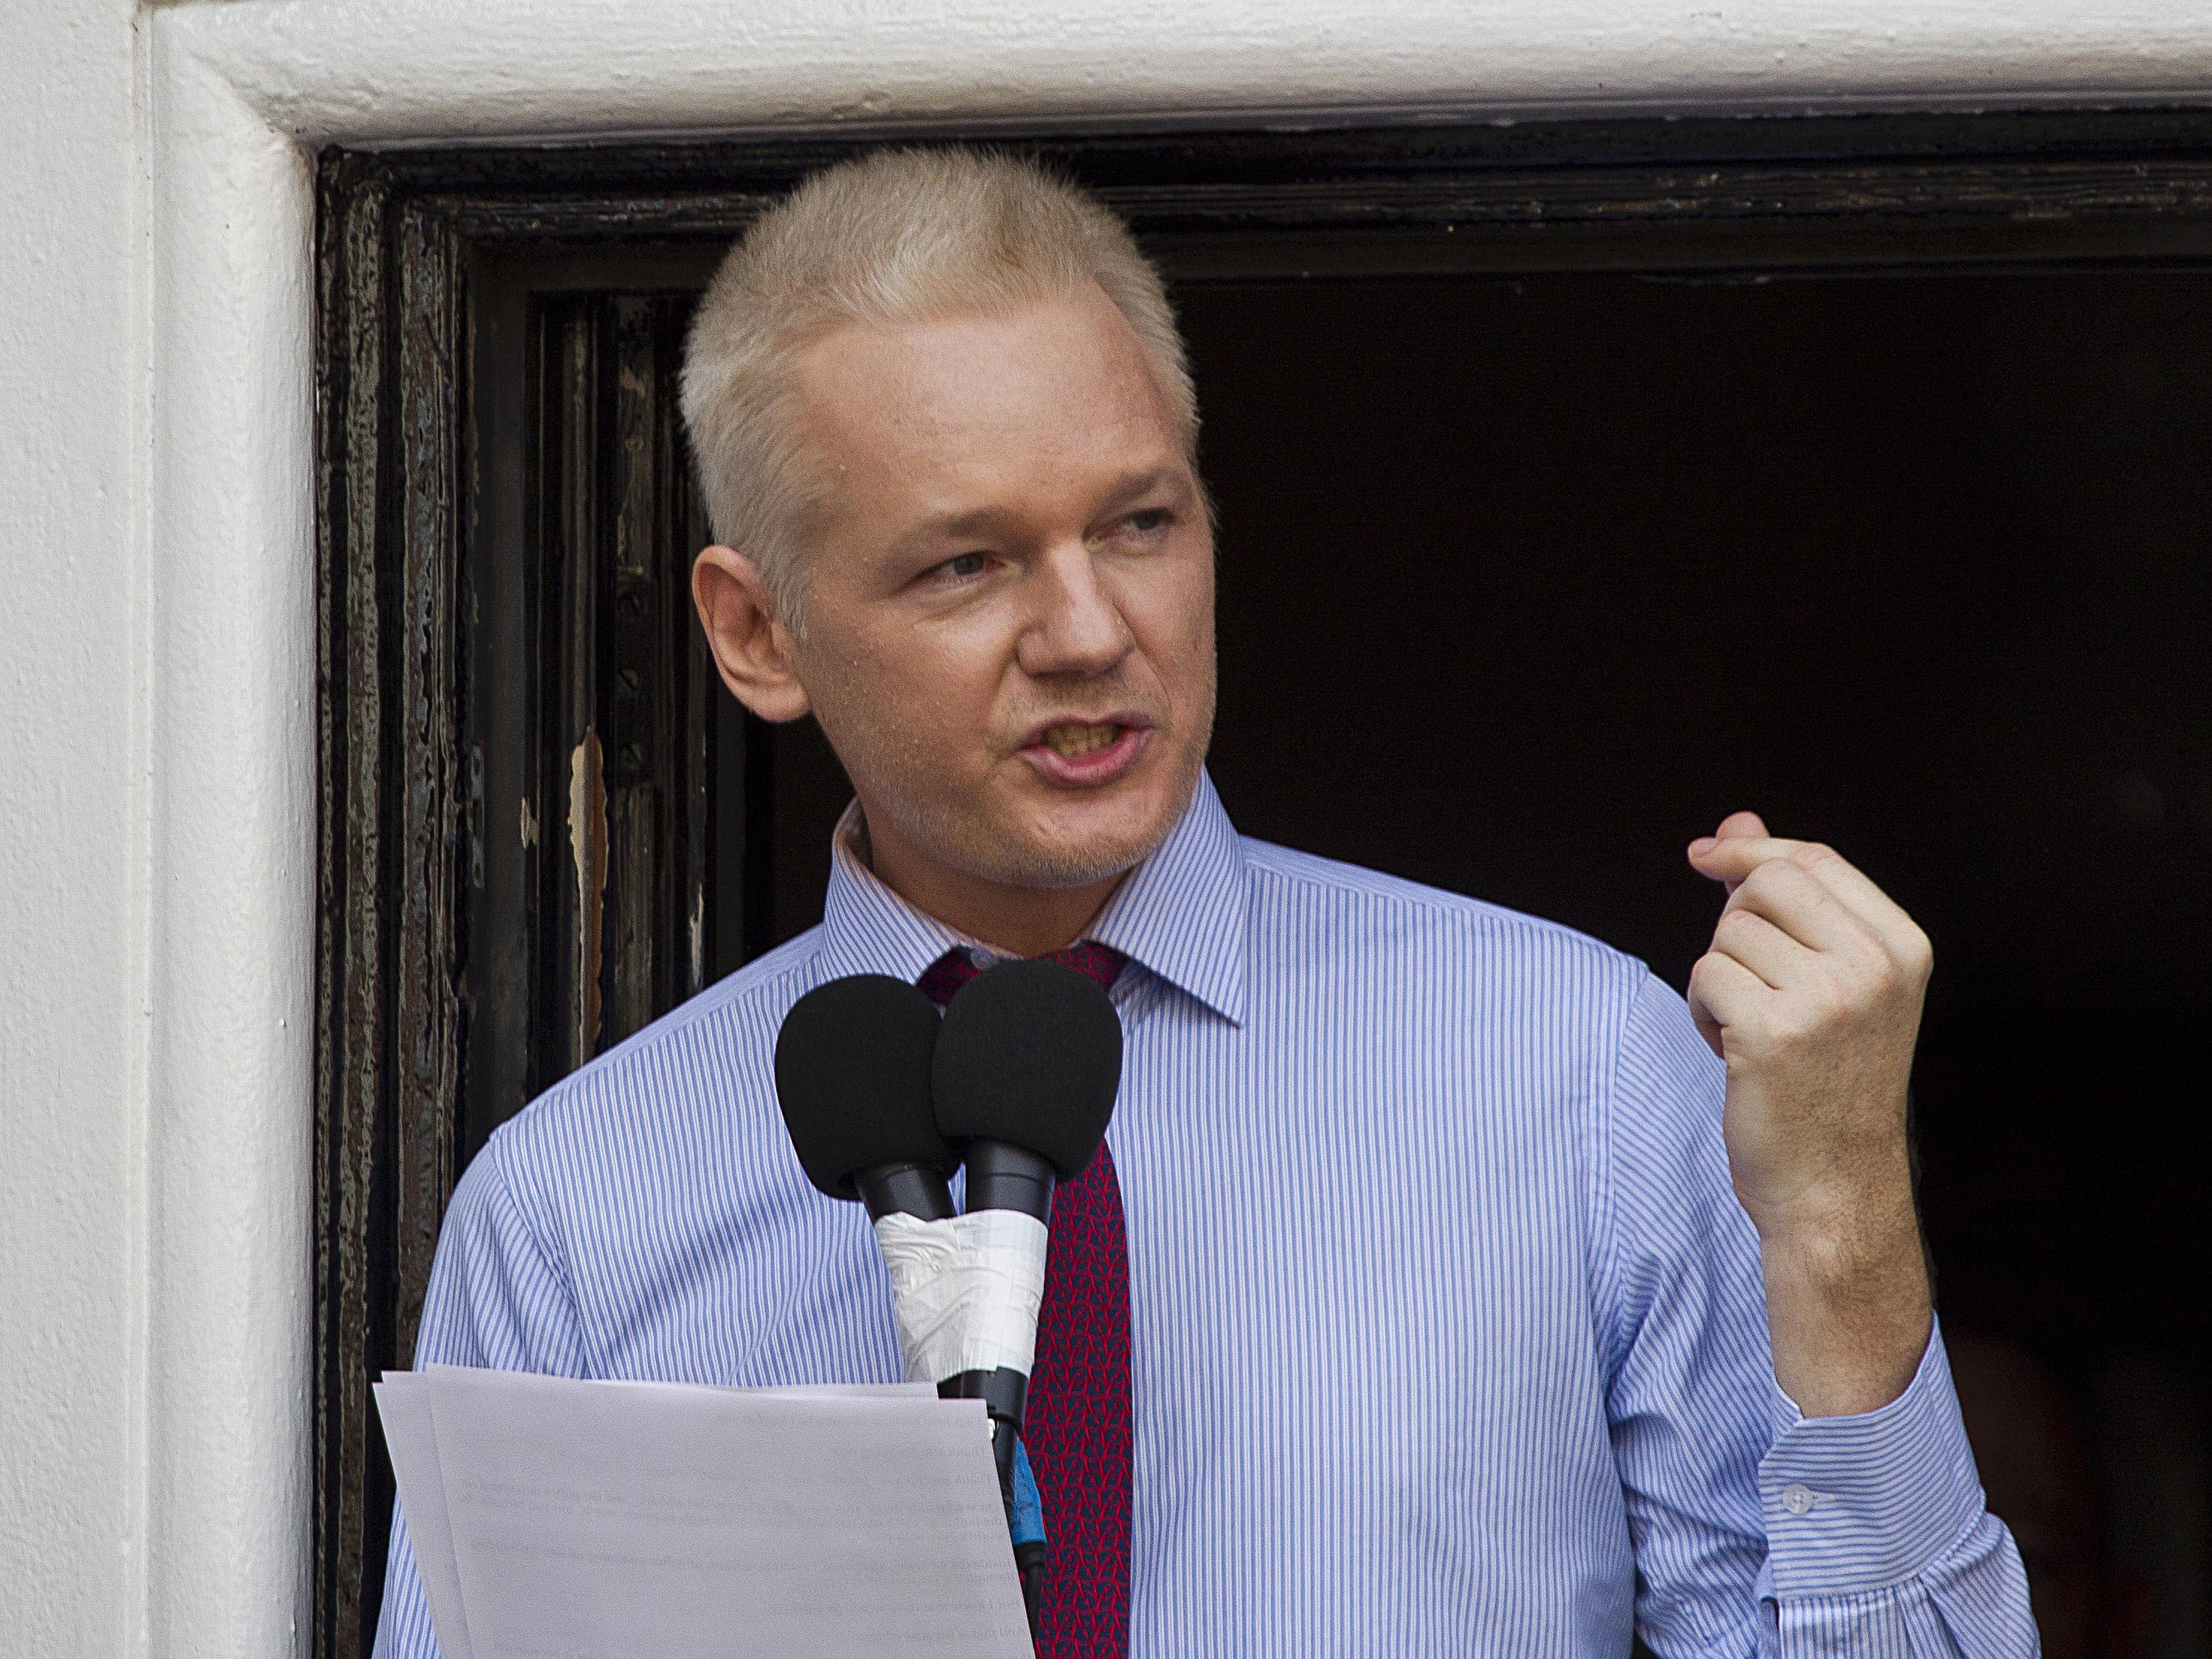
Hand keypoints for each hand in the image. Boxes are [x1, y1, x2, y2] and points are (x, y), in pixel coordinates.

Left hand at [1687, 812, 1933, 1416]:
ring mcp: (1829, 998)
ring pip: (1726, 934)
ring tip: (1754, 1031)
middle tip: (1749, 979)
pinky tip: (1736, 1054)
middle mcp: (1875, 966)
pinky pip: (1704, 977)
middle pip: (1765, 883)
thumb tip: (1736, 822)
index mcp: (1901, 947)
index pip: (1814, 860)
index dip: (1751, 849)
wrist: (1834, 1189)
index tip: (1706, 852)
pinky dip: (1703, 1013)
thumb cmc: (1825, 1083)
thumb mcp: (1827, 981)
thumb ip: (1788, 900)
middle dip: (1733, 921)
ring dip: (1719, 978)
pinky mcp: (1774, 1032)